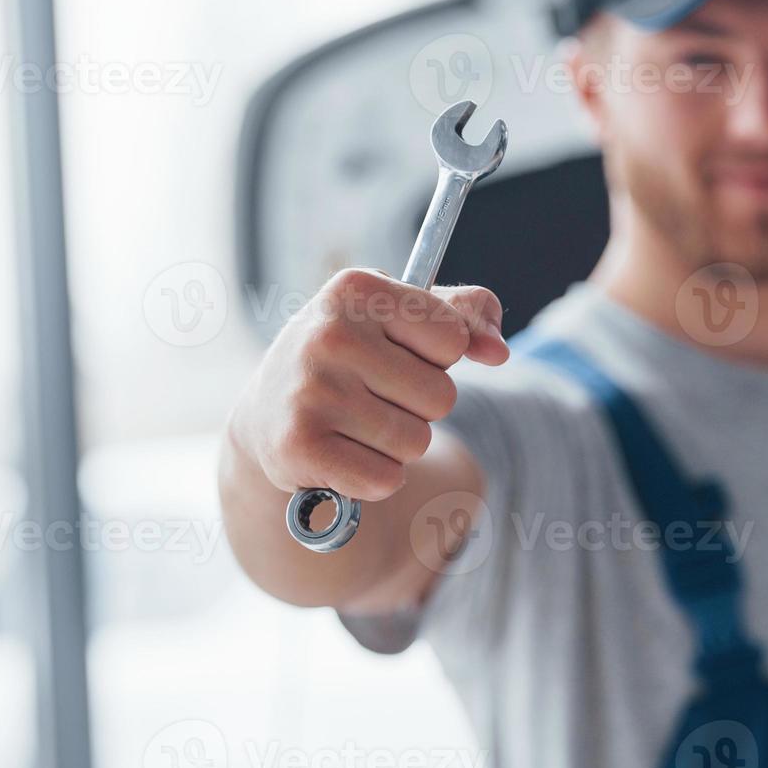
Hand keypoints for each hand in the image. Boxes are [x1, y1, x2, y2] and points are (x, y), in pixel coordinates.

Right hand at [233, 267, 506, 500]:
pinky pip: (386, 479)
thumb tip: (498, 351)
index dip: (437, 357)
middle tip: (371, 395)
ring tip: (354, 424)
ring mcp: (311, 391)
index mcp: (357, 288)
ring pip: (416, 442)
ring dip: (396, 444)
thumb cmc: (352, 357)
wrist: (268, 415)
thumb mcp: (402, 317)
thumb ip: (465, 315)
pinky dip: (373, 477)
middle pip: (441, 397)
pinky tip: (340, 454)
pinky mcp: (299, 446)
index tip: (397, 352)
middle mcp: (329, 334)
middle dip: (418, 407)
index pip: (453, 338)